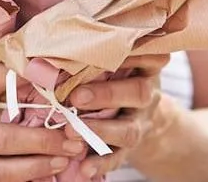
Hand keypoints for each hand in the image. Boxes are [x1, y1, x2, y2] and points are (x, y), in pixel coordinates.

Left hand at [66, 55, 173, 177]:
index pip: (148, 56)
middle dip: (106, 95)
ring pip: (128, 129)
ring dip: (100, 131)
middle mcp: (148, 93)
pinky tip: (85, 167)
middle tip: (76, 97)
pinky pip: (119, 157)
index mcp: (147, 66)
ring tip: (72, 132)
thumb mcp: (120, 60)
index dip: (132, 55)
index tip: (107, 51)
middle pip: (138, 93)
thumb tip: (59, 39)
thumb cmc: (118, 77)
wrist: (143, 117)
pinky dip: (101, 163)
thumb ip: (101, 52)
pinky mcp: (131, 148)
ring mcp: (141, 122)